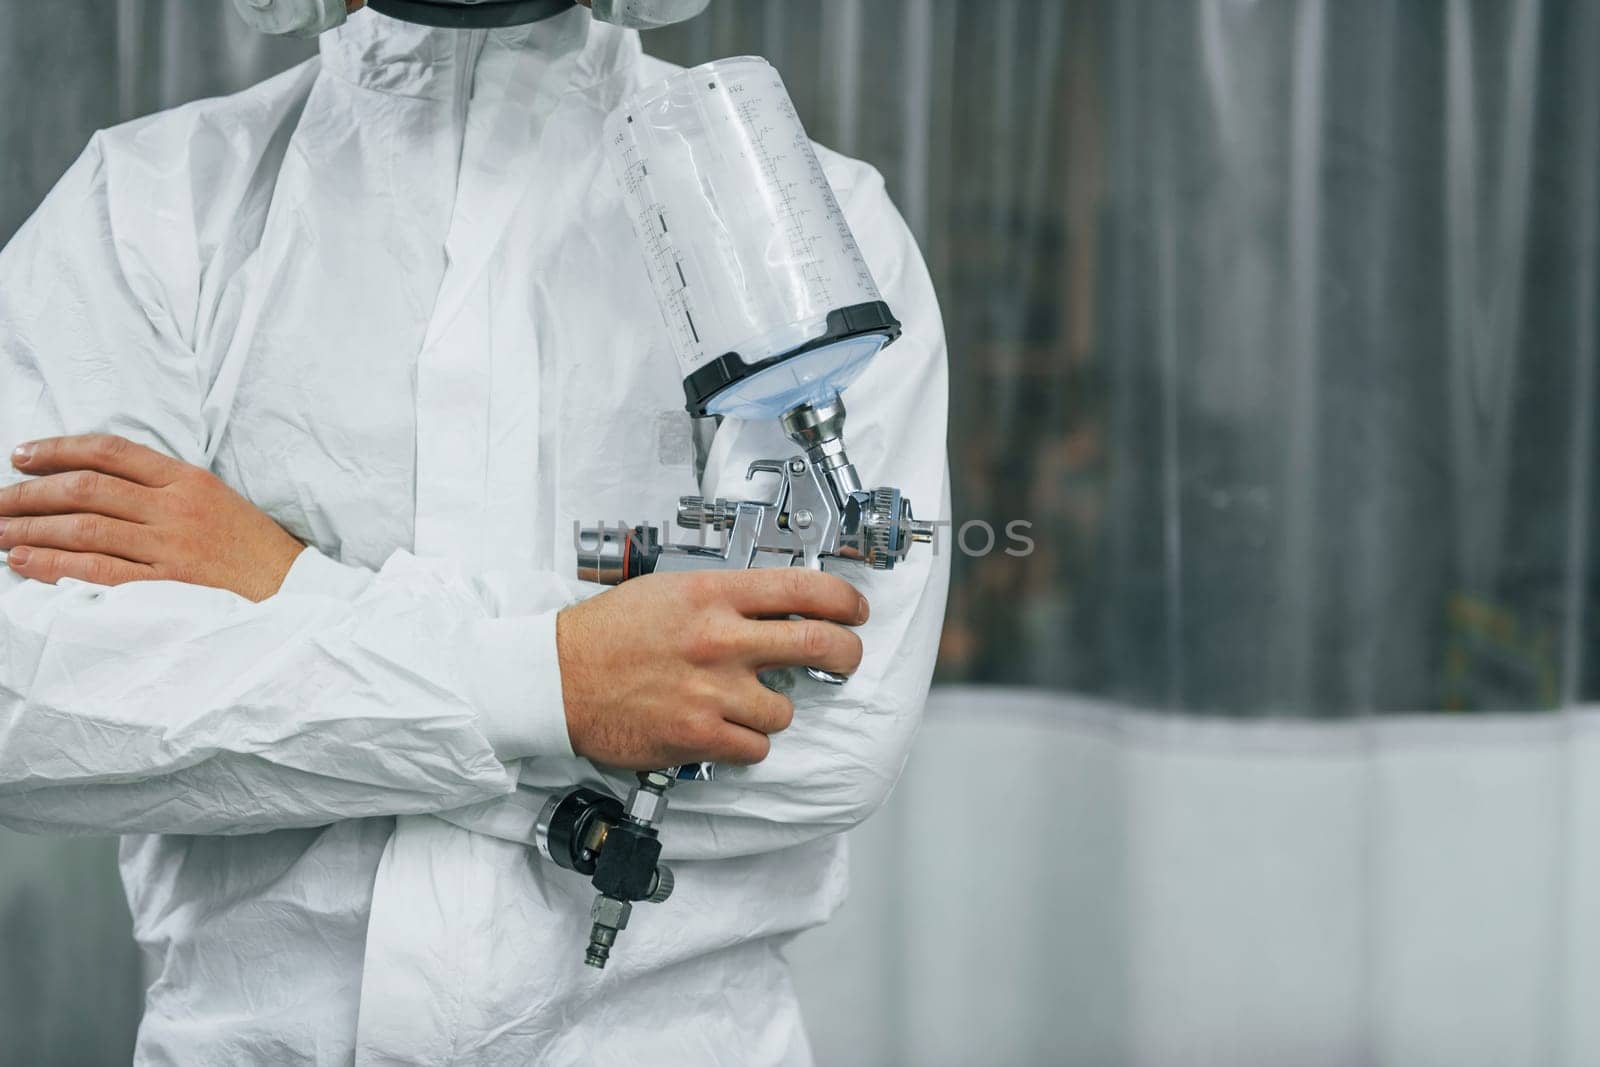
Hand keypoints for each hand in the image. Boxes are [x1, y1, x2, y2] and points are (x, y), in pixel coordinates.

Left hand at [1, 434, 303, 601]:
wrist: (294, 593)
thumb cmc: (253, 549)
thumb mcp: (216, 500)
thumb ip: (164, 488)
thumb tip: (98, 485)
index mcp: (188, 480)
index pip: (111, 451)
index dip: (58, 449)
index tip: (21, 455)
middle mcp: (176, 508)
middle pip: (86, 489)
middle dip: (29, 493)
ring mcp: (170, 548)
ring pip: (83, 529)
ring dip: (30, 530)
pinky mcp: (167, 587)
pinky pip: (97, 572)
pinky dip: (53, 566)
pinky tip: (23, 561)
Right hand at [558, 568, 868, 768]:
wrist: (556, 679)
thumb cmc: (607, 634)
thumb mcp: (670, 591)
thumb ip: (726, 598)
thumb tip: (780, 606)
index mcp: (713, 595)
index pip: (805, 589)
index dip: (844, 599)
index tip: (855, 609)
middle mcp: (719, 640)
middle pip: (819, 645)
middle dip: (846, 652)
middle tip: (845, 656)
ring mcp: (712, 691)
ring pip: (785, 709)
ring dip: (772, 708)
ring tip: (740, 700)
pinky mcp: (699, 736)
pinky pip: (755, 747)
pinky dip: (744, 742)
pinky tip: (721, 727)